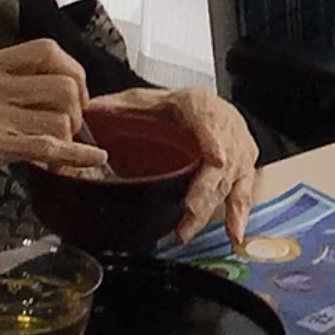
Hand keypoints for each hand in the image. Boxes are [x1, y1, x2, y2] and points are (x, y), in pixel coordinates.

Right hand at [0, 39, 105, 225]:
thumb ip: (10, 88)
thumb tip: (69, 89)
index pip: (47, 50)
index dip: (74, 73)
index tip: (78, 98)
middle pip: (63, 85)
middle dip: (76, 113)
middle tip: (67, 134)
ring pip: (60, 119)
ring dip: (68, 141)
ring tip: (53, 156)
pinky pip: (49, 146)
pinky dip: (76, 156)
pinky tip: (92, 161)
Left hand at [88, 84, 257, 242]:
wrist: (210, 107)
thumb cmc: (178, 107)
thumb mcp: (146, 99)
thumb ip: (120, 107)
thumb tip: (90, 113)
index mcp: (199, 105)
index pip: (209, 120)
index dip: (213, 139)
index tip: (215, 159)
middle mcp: (225, 128)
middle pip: (219, 161)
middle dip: (204, 188)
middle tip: (189, 209)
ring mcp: (238, 151)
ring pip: (228, 182)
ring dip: (209, 209)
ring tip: (188, 230)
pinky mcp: (244, 170)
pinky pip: (243, 194)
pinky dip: (238, 216)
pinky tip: (234, 235)